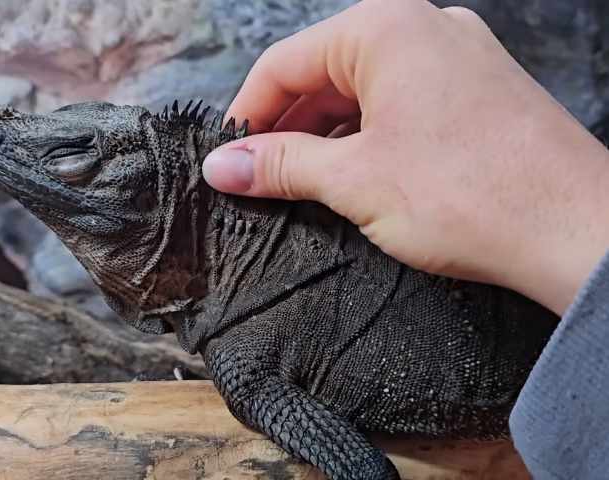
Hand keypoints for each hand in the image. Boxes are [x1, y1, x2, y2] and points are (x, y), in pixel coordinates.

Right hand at [202, 0, 608, 313]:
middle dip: (287, 129)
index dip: (247, 114)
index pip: (285, 64)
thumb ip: (281, 165)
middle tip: (261, 180)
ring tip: (304, 186)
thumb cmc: (471, 195)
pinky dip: (369, 138)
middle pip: (324, 75)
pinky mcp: (477, 93)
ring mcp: (457, 59)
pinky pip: (402, 105)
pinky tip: (356, 178)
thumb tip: (224, 165)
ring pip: (363, 93)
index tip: (228, 158)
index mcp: (385, 31)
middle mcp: (423, 30)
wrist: (576, 231)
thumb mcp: (353, 179)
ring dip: (327, 138)